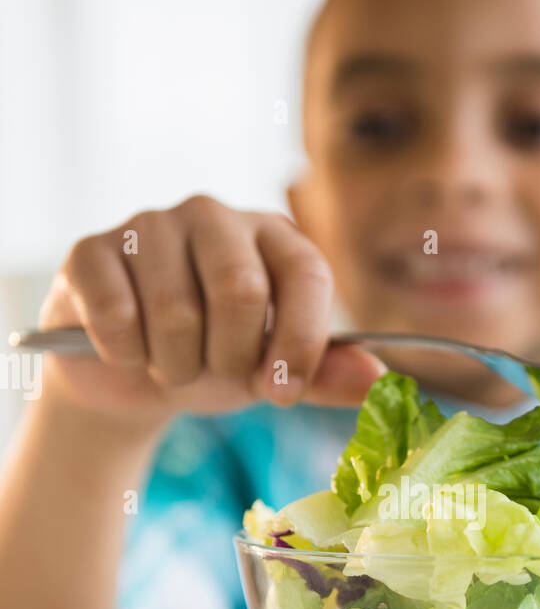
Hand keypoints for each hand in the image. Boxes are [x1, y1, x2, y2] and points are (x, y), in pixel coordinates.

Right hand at [40, 195, 384, 428]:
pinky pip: (118, 316)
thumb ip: (324, 376)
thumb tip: (379, 381)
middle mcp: (214, 217)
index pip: (306, 273)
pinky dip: (127, 356)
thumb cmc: (213, 362)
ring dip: (176, 366)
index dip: (300, 343)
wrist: (130, 380)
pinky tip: (126, 352)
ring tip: (171, 365)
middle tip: (217, 374)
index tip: (281, 391)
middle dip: (231, 358)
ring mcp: (149, 226)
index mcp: (272, 237)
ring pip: (176, 311)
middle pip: (241, 290)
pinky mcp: (91, 251)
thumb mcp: (273, 375)